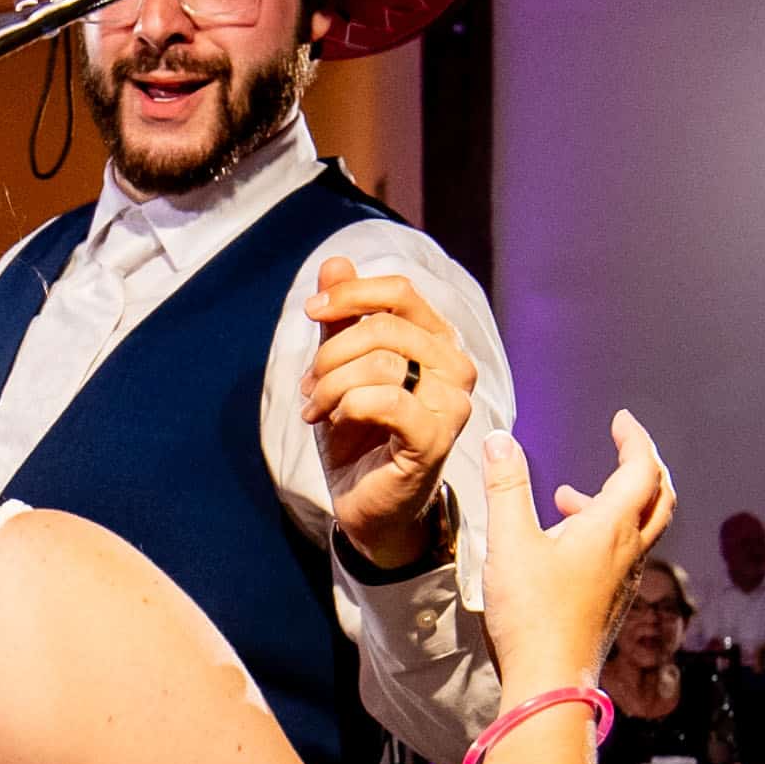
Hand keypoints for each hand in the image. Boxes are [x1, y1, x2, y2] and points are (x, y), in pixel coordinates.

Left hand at [299, 265, 476, 572]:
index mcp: (438, 341)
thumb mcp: (341, 368)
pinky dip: (348, 407)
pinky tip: (335, 421)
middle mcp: (456, 367)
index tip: (312, 312)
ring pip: (382, 363)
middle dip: (332, 352)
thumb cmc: (359, 435)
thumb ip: (343, 318)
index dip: (351, 294)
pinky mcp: (436, 439)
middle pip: (385, 326)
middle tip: (308, 384)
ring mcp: (452, 404)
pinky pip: (386, 401)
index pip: (400, 292)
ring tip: (315, 409)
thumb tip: (336, 262)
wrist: (364, 502)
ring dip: (332, 385)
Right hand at [460, 411, 675, 695]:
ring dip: (617, 503)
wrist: (550, 683)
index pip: (642, 469)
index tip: (621, 420)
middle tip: (621, 448)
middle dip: (643, 466)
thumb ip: (505, 487)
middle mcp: (628, 552)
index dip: (635, 439)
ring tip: (567, 497)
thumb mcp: (509, 542)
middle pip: (658, 498)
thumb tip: (499, 440)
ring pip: (641, 529)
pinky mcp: (612, 604)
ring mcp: (624, 581)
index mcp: (612, 528)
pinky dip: (605, 533)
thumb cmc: (531, 615)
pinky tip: (563, 547)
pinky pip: (623, 556)